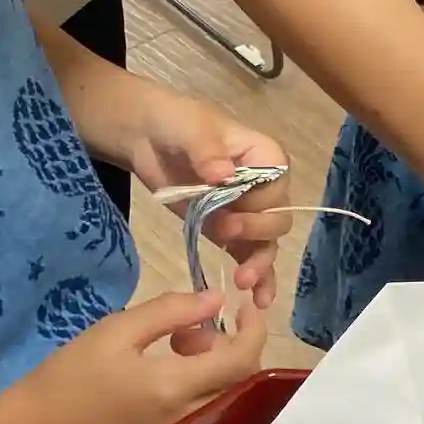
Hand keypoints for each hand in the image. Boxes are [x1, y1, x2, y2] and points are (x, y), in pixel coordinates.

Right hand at [24, 291, 266, 423]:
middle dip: (228, 346)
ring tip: (171, 346)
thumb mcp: (116, 331)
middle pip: (240, 383)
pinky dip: (199, 390)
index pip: (241, 360)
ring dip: (213, 368)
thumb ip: (171, 311)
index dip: (254, 330)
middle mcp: (188, 421)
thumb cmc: (68, 378)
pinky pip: (205, 416)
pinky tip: (164, 375)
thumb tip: (217, 300)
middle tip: (188, 328)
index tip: (244, 306)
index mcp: (175, 389)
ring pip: (224, 400)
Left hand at [126, 96, 290, 307]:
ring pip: (267, 244)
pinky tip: (258, 300)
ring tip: (242, 281)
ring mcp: (247, 212)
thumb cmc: (174, 123)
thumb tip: (223, 175)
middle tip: (224, 232)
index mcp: (265, 156)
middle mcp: (264, 187)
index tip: (231, 210)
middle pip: (277, 218)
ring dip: (260, 264)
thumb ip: (206, 151)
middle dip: (256, 233)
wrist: (146, 137)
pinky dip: (258, 278)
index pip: (277, 186)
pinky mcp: (229, 233)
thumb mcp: (190, 129)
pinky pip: (249, 257)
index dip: (259, 203)